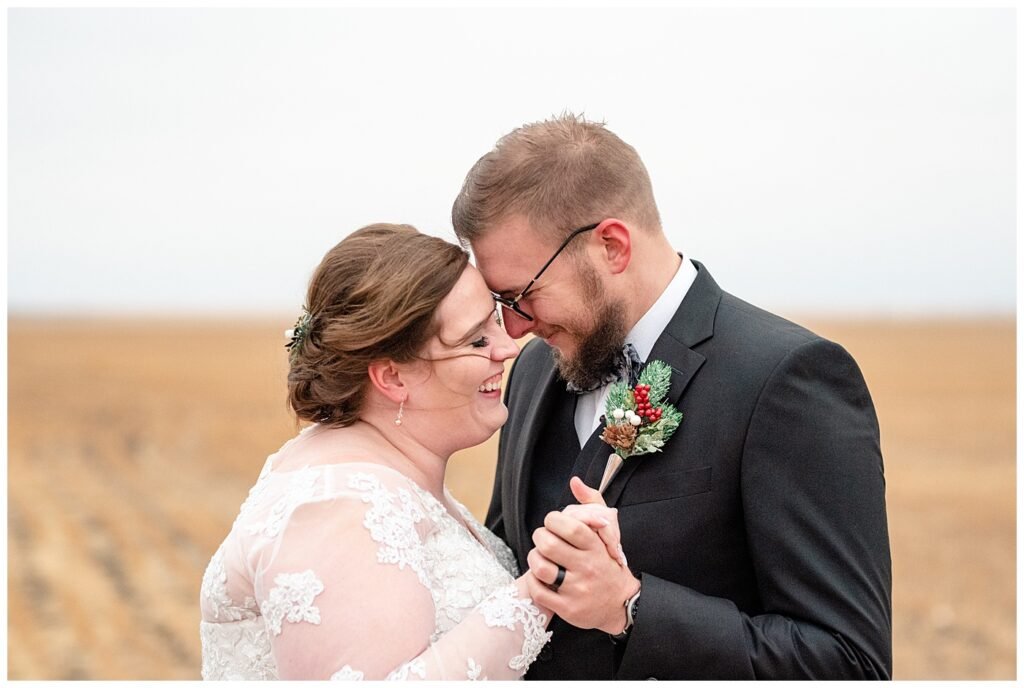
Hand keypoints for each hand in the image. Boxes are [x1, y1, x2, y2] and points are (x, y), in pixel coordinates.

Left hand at [525, 477, 640, 633]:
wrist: (621, 604)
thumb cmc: (608, 563)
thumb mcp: (607, 533)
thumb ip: (592, 504)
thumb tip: (575, 481)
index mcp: (596, 547)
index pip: (569, 526)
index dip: (553, 521)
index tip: (552, 524)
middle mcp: (588, 568)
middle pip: (549, 545)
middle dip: (540, 538)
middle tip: (543, 539)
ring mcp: (578, 590)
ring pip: (541, 568)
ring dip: (534, 559)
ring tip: (540, 558)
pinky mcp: (568, 609)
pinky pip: (539, 591)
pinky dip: (534, 582)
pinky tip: (541, 577)